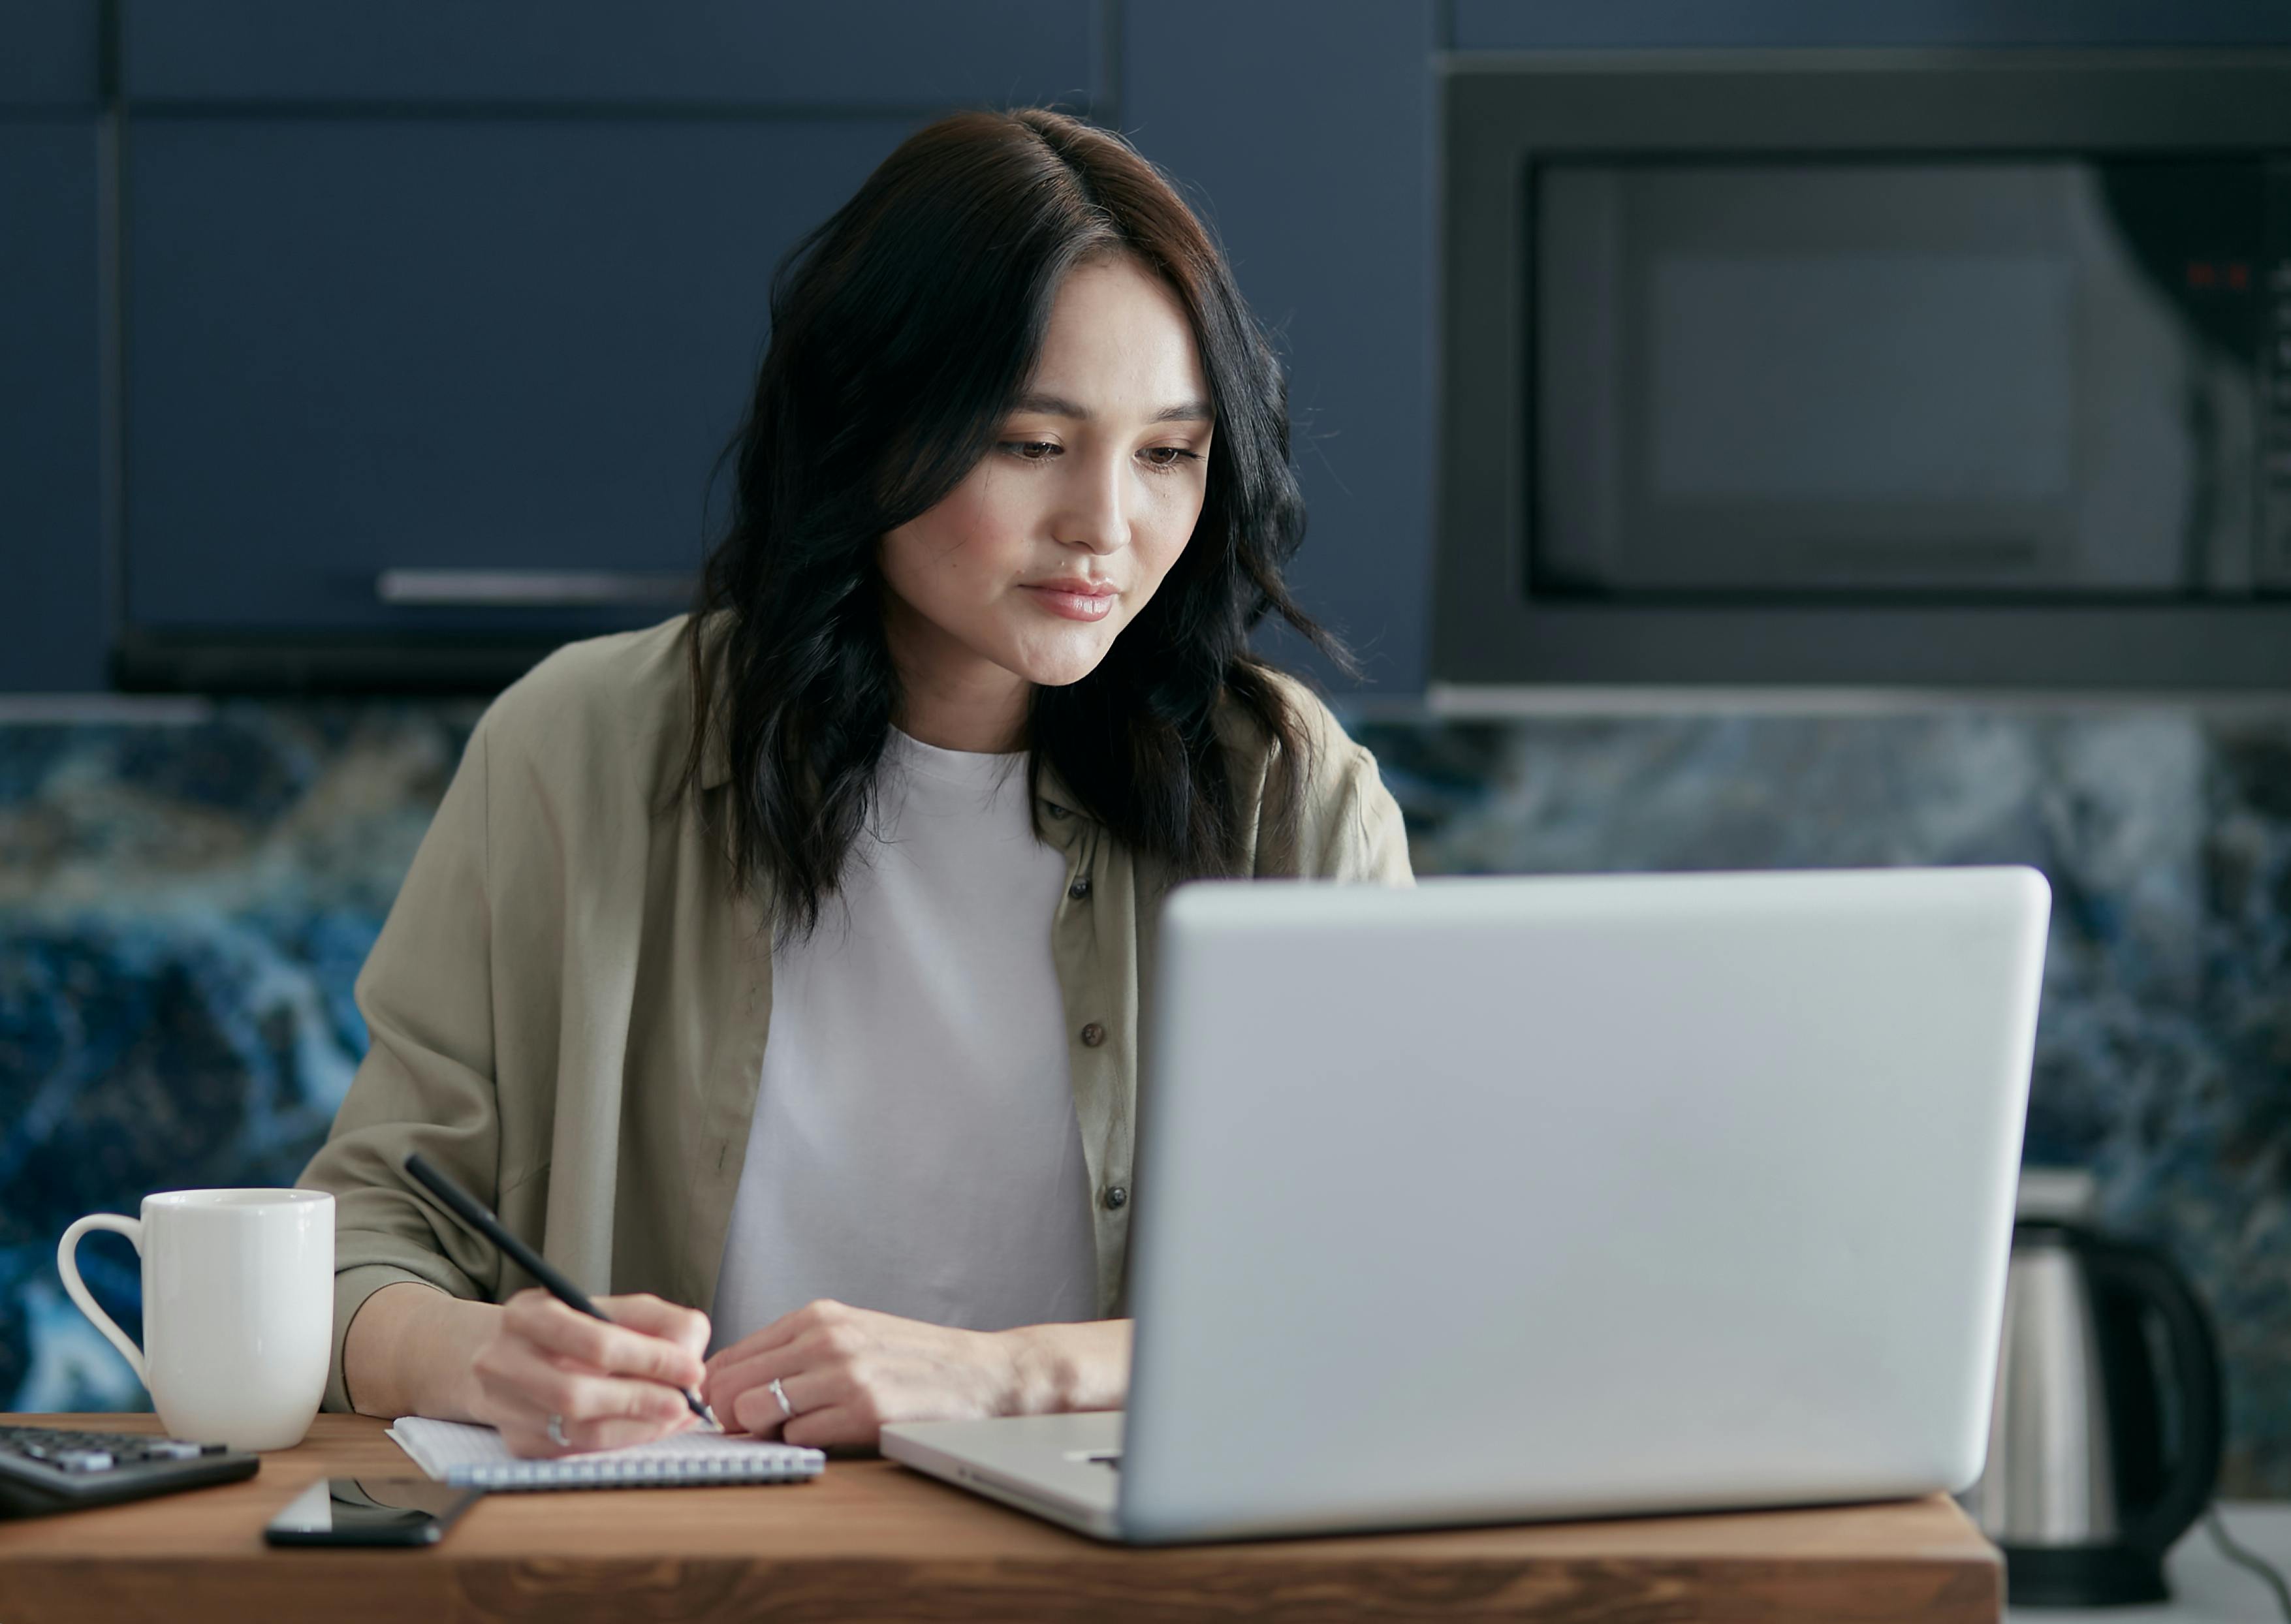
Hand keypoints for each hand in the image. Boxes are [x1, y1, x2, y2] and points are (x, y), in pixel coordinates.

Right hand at [469, 1289, 711, 1458]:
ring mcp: (505, 1407)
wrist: (509, 1357)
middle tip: (685, 1403)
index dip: (651, 1359)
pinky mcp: (518, 1443)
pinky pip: (580, 1452)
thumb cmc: (572, 1329)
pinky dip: (624, 1441)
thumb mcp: (611, 1307)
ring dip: (639, 1427)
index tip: (692, 1369)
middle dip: (643, 1400)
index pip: (595, 1342)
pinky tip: (651, 1427)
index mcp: (528, 1314)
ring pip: (580, 1432)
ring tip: (675, 1416)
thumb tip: (690, 1356)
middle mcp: (504, 1361)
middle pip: (578, 1393)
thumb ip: (659, 1322)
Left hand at [700, 1299, 1027, 1449]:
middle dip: (733, 1417)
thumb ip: (794, 1355)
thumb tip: (726, 1392)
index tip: (730, 1413)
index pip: (728, 1357)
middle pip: (729, 1386)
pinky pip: (798, 1436)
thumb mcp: (851, 1337)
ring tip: (805, 1427)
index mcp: (817, 1317)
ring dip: (770, 1430)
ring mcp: (844, 1373)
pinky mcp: (864, 1410)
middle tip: (759, 1429)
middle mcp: (825, 1338)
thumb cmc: (914, 1362)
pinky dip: (808, 1443)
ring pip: (755, 1411)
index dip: (717, 1395)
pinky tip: (838, 1432)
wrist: (984, 1375)